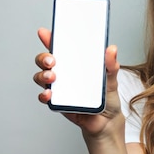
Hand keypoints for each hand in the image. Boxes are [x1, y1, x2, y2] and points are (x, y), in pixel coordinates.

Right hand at [33, 27, 124, 141]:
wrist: (107, 121)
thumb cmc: (107, 97)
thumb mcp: (112, 79)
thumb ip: (111, 65)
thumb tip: (112, 49)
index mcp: (76, 63)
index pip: (61, 47)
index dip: (50, 38)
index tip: (44, 32)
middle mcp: (64, 73)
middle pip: (45, 60)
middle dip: (44, 57)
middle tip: (52, 60)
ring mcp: (59, 87)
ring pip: (41, 77)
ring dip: (42, 75)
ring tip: (52, 77)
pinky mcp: (58, 102)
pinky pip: (45, 97)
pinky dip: (44, 95)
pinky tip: (49, 94)